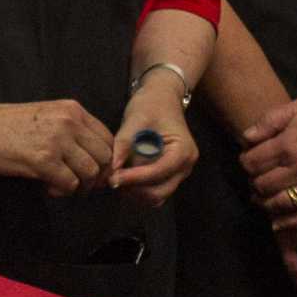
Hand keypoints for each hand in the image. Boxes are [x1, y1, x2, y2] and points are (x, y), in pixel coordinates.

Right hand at [0, 99, 112, 196]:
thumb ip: (73, 131)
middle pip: (104, 156)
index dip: (107, 159)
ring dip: (80, 185)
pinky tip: (49, 187)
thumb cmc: (12, 124)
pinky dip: (63, 190)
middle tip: (83, 184)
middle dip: (97, 175)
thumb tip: (96, 160)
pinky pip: (70, 183)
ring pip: (90, 172)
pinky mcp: (44, 160)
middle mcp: (70, 122)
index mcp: (73, 110)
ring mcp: (58, 141)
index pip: (107, 138)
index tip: (97, 171)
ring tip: (63, 186)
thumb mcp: (49, 116)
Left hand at [111, 77, 195, 206]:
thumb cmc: (151, 104)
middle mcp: (185, 167)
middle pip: (159, 192)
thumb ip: (124, 144)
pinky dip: (138, 191)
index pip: (158, 172)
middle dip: (134, 189)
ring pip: (156, 197)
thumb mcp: (136, 119)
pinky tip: (124, 178)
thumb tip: (111, 168)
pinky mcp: (169, 176)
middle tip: (111, 179)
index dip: (134, 178)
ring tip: (116, 178)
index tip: (112, 177)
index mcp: (183, 151)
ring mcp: (178, 174)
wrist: (161, 99)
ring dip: (135, 193)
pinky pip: (154, 192)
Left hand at [241, 96, 296, 224]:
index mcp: (287, 145)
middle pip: (261, 185)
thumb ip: (268, 121)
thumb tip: (246, 138)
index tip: (249, 160)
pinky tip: (277, 224)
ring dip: (265, 202)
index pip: (251, 163)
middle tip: (257, 177)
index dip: (245, 162)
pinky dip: (289, 223)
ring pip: (278, 203)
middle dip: (254, 181)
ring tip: (263, 197)